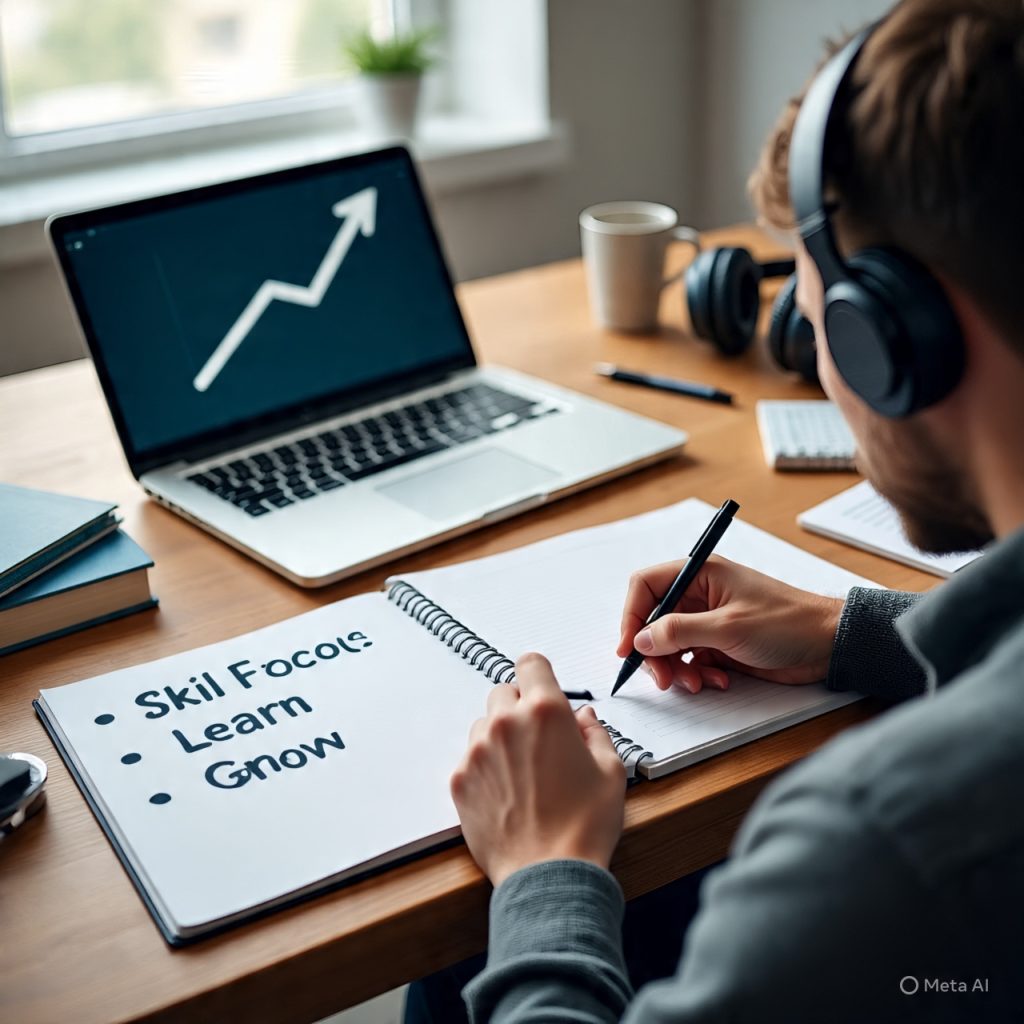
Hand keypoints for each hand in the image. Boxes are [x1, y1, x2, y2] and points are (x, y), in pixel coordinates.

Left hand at [450, 653, 626, 887]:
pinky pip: (470, 758)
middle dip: (520, 707)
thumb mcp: (611, 773)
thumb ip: (596, 734)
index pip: (530, 663)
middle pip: (504, 692)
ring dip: (501, 736)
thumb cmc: (583, 827)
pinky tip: (508, 793)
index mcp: (546, 712)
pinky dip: (486, 767)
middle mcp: (507, 723)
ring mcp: (478, 751)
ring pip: (484, 724)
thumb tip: (584, 720)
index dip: (539, 674)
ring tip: (524, 771)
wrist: (549, 875)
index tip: (542, 687)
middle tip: (539, 738)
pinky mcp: (460, 779)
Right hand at [617, 555, 843, 692]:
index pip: (646, 586)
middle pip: (654, 620)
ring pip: (669, 645)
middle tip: (663, 678)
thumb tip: (640, 639)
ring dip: (676, 668)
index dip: (631, 616)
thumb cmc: (787, 623)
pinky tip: (718, 680)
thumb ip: (679, 632)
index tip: (628, 648)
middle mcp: (699, 595)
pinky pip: (690, 661)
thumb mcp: (727, 627)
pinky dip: (697, 674)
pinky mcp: (719, 645)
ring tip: (697, 683)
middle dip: (654, 652)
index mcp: (700, 574)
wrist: (828, 645)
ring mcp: (708, 621)